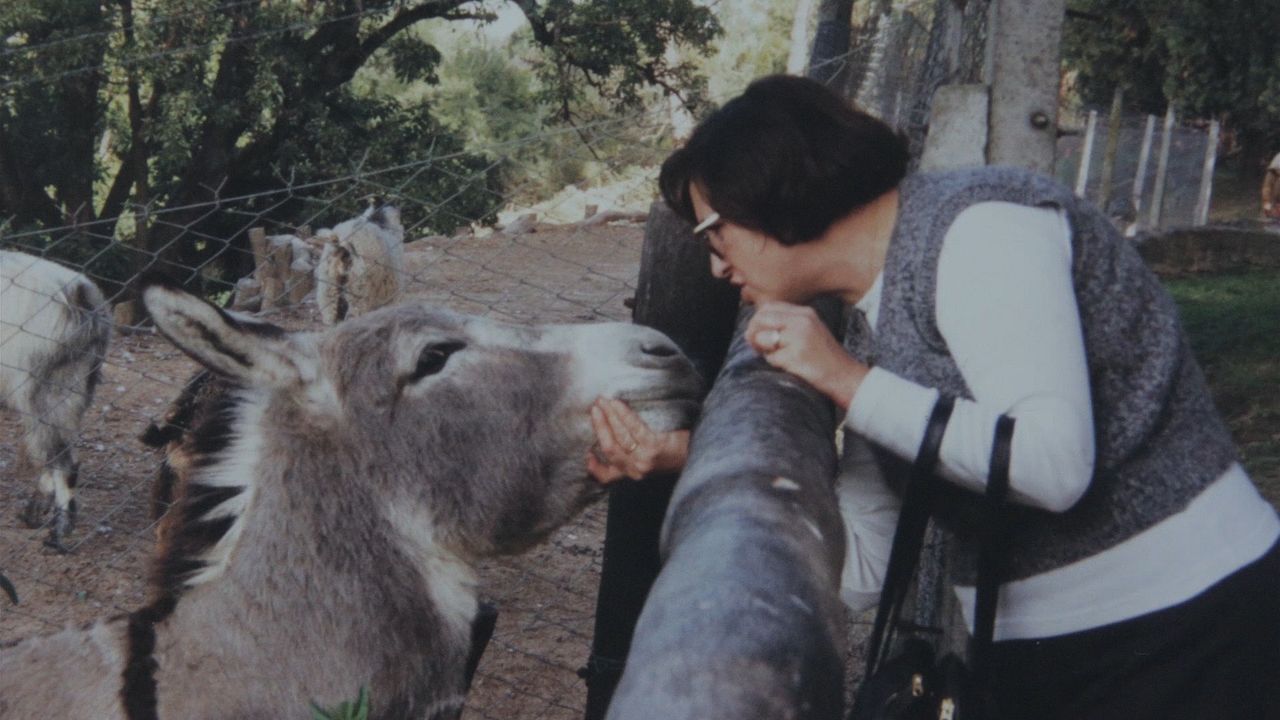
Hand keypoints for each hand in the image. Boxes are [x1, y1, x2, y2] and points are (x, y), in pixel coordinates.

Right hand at [587, 397, 689, 483]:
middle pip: (609, 448)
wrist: (698, 453)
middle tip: (594, 407)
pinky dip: (622, 414)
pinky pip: (633, 427)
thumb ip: (631, 454)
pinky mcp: (654, 448)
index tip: (587, 453)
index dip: (594, 467)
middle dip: (599, 426)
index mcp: (633, 474)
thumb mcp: (649, 459)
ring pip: (619, 436)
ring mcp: (644, 459)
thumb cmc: (672, 451)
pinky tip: (617, 404)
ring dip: (609, 416)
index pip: (607, 477)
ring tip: (603, 401)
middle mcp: (636, 470)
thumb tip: (610, 430)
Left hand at [746, 301, 868, 409]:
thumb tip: (753, 327)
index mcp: (805, 313)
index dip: (758, 321)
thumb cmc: (824, 357)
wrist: (845, 376)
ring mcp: (799, 337)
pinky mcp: (795, 356)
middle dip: (754, 334)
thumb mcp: (808, 331)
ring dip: (764, 350)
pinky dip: (775, 364)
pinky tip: (790, 366)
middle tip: (760, 347)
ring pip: (762, 337)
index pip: (768, 307)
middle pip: (760, 319)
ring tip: (779, 356)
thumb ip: (786, 324)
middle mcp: (802, 320)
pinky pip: (771, 358)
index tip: (761, 334)